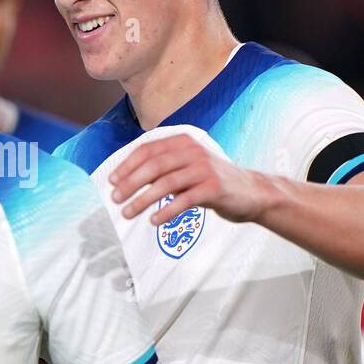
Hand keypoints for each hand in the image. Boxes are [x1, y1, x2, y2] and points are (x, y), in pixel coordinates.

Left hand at [109, 133, 269, 225]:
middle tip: (115, 199)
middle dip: (130, 183)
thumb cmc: (211, 181)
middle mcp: (193, 151)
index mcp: (183, 142)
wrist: (251, 193)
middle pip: (154, 165)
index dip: (127, 165)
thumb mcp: (186, 167)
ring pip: (166, 183)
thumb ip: (163, 168)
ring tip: (128, 213)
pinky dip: (166, 210)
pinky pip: (184, 200)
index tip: (111, 181)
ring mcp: (205, 169)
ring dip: (143, 199)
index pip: (148, 150)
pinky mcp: (214, 188)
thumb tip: (125, 180)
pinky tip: (154, 220)